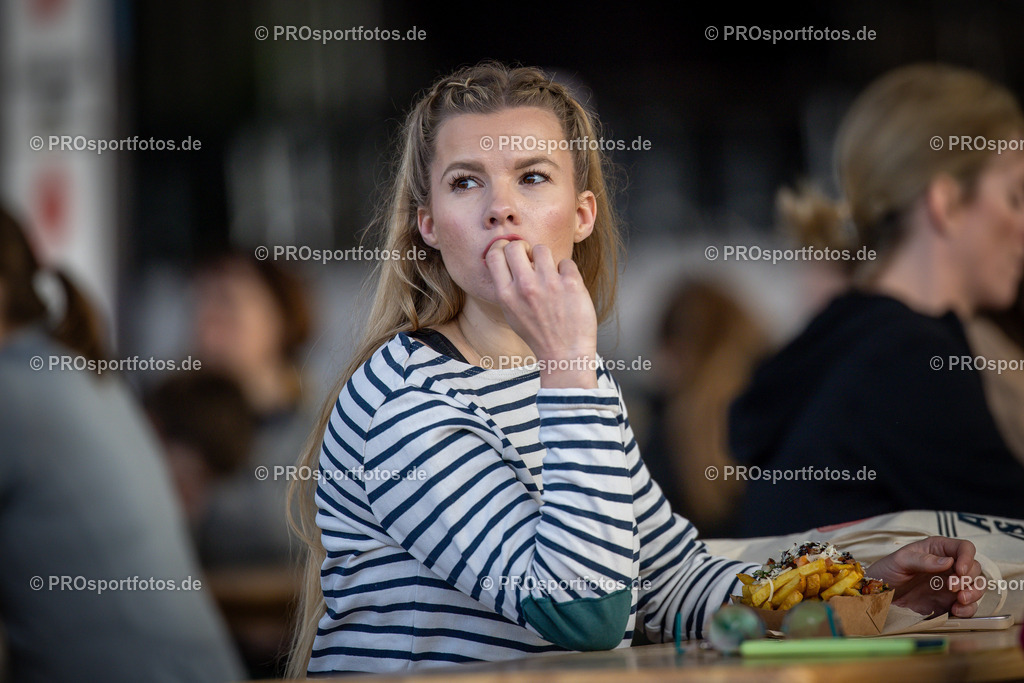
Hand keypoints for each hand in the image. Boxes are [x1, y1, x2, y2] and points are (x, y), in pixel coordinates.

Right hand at [485, 239, 596, 387]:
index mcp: (506, 295)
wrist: (565, 354)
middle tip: (531, 259)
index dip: (502, 248)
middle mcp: (525, 287)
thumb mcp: (511, 314)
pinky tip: (566, 287)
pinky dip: (567, 272)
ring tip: (551, 275)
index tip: (511, 253)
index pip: (495, 254)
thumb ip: (506, 287)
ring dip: (547, 259)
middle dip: (523, 248)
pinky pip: (566, 262)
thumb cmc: (538, 334)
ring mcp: (548, 284)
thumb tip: (503, 260)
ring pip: (542, 249)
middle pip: (516, 245)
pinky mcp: (571, 284)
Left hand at [866, 537, 983, 617]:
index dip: (967, 558)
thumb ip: (923, 560)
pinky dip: (968, 609)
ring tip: (960, 600)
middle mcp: (948, 567)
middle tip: (952, 587)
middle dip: (969, 578)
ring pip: (976, 587)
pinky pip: (968, 606)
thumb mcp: (900, 561)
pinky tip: (956, 611)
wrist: (877, 596)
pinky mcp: (949, 603)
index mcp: (937, 550)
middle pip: (974, 568)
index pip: (964, 548)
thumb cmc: (887, 571)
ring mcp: (950, 586)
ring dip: (974, 593)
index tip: (959, 571)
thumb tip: (949, 562)